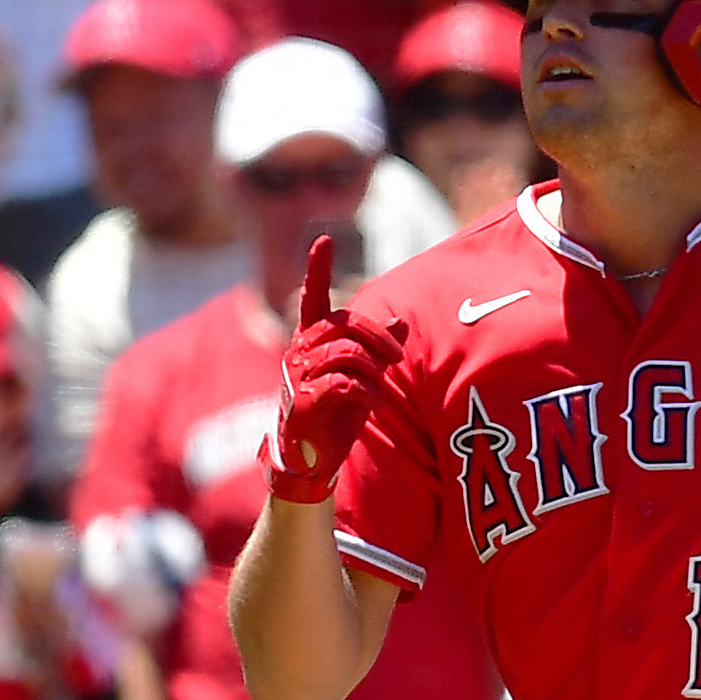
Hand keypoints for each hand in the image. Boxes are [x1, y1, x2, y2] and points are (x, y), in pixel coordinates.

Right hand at [275, 245, 378, 503]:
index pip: (313, 299)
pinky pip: (345, 383)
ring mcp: (298, 376)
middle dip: (379, 339)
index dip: (317, 269)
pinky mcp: (304, 401)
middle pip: (346, 325)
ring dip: (375, 372)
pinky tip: (375, 404)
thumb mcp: (364, 378)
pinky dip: (368, 392)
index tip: (324, 239)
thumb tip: (402, 322)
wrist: (312, 460)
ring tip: (381, 390)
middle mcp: (299, 352)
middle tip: (395, 359)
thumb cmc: (336, 417)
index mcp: (311, 342)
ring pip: (349, 353)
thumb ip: (379, 351)